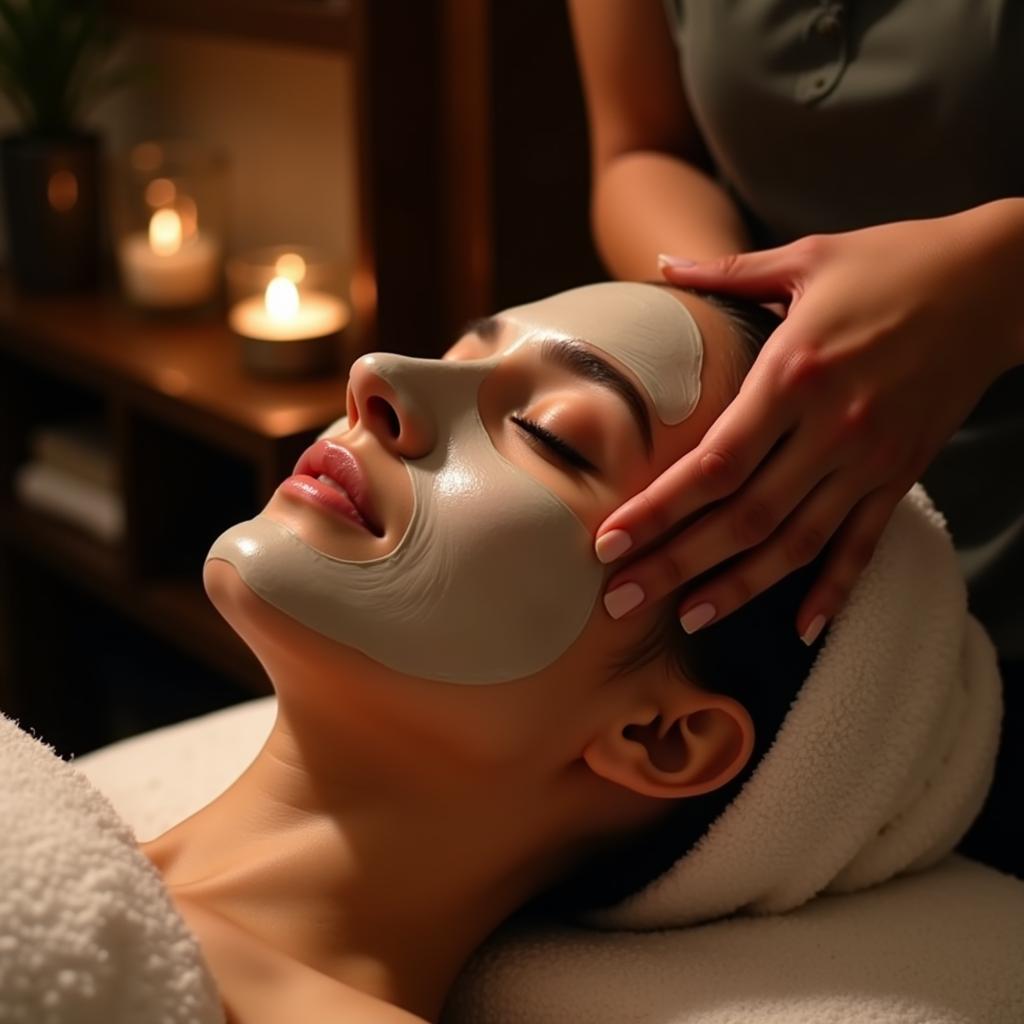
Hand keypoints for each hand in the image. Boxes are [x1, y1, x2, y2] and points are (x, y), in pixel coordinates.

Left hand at [596, 202, 1023, 642]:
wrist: (997, 282)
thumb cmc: (892, 262)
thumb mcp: (805, 258)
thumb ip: (727, 273)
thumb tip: (660, 263)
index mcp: (794, 374)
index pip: (714, 463)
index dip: (658, 510)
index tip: (609, 542)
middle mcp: (831, 428)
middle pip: (742, 517)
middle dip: (675, 563)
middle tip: (621, 600)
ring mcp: (871, 460)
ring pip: (796, 542)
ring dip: (739, 587)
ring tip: (687, 618)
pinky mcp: (903, 474)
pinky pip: (865, 543)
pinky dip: (835, 589)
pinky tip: (801, 628)